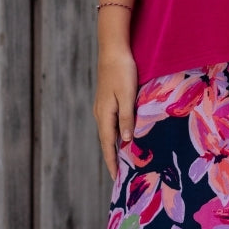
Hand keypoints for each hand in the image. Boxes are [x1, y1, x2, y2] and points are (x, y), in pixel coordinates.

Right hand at [94, 47, 137, 178]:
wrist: (113, 50)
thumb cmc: (122, 71)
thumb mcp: (127, 95)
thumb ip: (127, 118)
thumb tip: (126, 141)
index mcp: (105, 114)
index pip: (107, 144)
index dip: (111, 161)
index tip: (114, 177)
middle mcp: (101, 113)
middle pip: (106, 140)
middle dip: (112, 156)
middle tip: (119, 173)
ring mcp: (102, 106)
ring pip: (108, 131)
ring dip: (114, 145)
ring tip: (122, 158)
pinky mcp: (106, 99)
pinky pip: (110, 122)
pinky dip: (115, 132)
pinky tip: (122, 133)